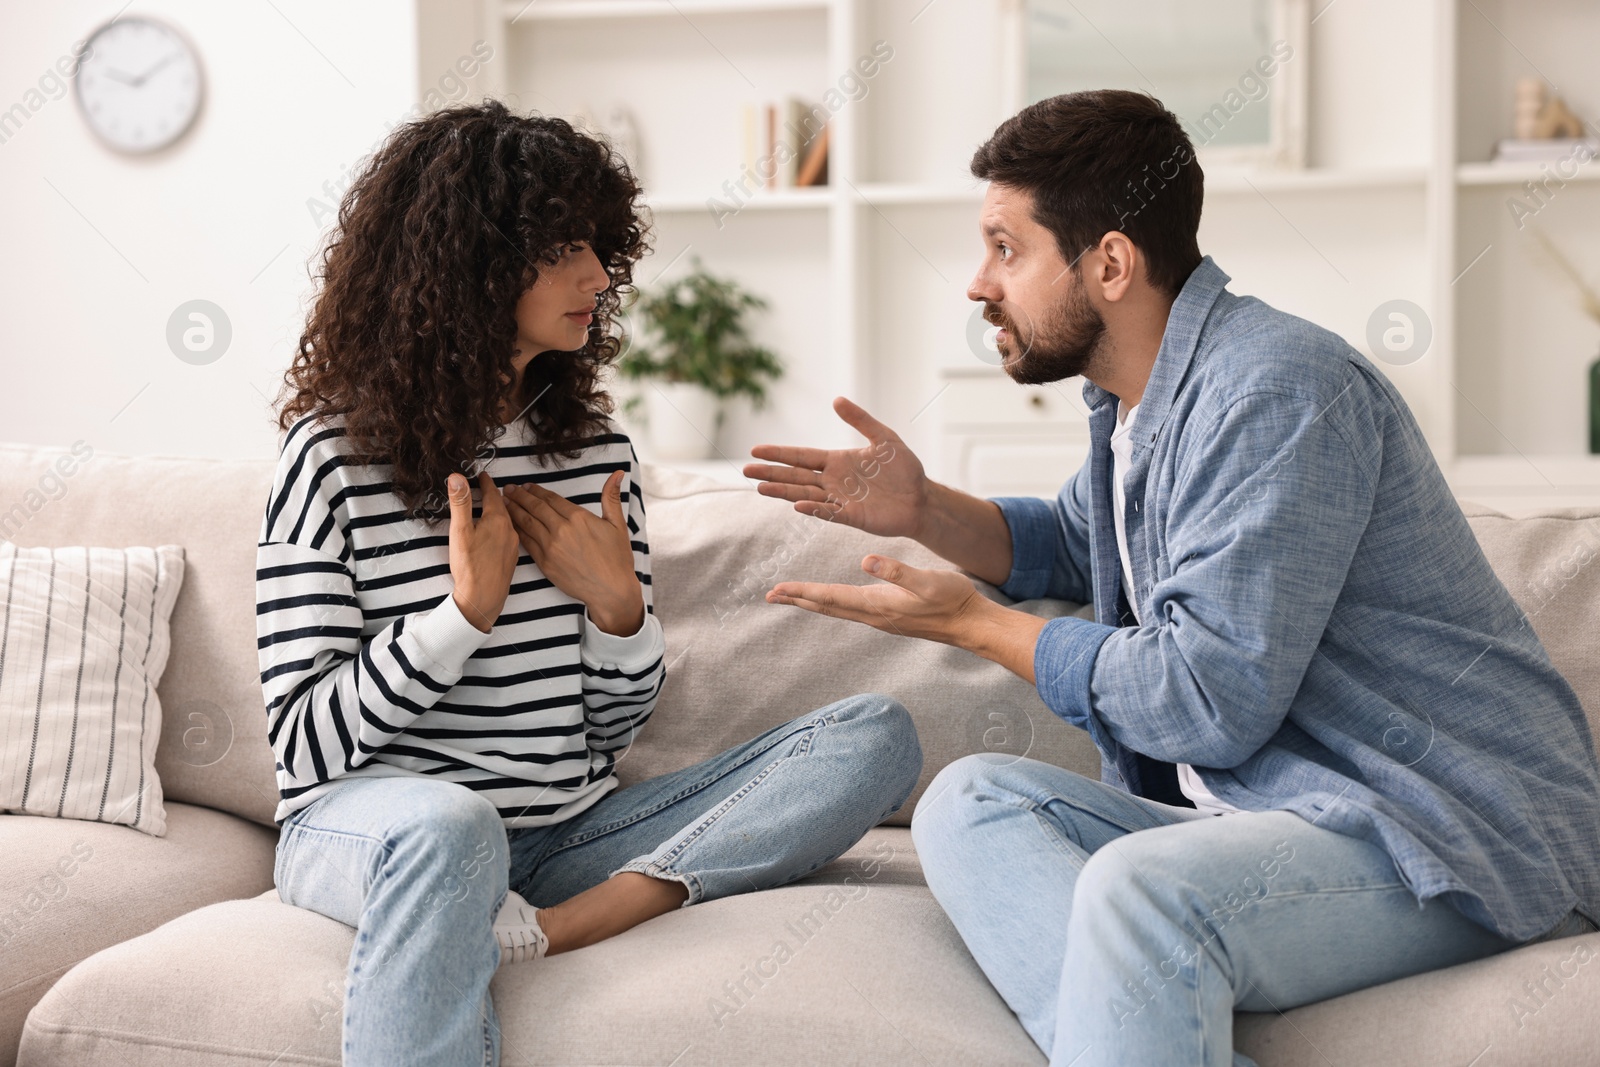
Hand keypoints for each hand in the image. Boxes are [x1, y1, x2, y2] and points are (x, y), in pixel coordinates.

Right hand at [447, 471, 519, 633]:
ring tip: (492, 506)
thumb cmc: (470, 565)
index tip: (482, 475)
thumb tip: (457, 477)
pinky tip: (496, 532)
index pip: (493, 494)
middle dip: (494, 495)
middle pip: (503, 506)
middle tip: (487, 486)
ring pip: (507, 521)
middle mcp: (510, 530)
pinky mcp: (511, 558)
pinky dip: (501, 526)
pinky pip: (508, 534)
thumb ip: (460, 503)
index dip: (485, 483)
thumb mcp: (460, 531)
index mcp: (498, 520)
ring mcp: (512, 545)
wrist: (484, 598)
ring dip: (500, 511)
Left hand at [503, 471, 644, 636]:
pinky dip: (517, 531)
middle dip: (519, 496)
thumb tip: (617, 473)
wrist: (611, 590)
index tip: (526, 485)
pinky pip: (526, 542)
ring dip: (514, 510)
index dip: (536, 490)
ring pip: (527, 523)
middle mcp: (561, 530)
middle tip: (508, 488)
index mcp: (578, 518)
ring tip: (504, 501)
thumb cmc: (617, 559)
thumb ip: (611, 497)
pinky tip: (510, 525)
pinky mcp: (545, 563)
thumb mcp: (618, 525)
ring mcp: (551, 547)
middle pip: (535, 507)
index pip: (551, 498)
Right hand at [744, 396, 927, 537]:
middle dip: (771, 472)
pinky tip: (796, 504)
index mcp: (837, 462)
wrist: (923, 497)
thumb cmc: (904, 469)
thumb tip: (836, 400)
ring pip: (805, 494)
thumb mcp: (884, 438)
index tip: (755, 450)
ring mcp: (841, 500)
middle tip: (745, 470)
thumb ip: (861, 420)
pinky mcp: (853, 516)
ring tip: (760, 487)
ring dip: (783, 491)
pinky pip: (829, 513)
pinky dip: (813, 509)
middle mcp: (833, 481)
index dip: (779, 453)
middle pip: (796, 476)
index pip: (802, 456)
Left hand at [766, 554, 984, 644]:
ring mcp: (881, 617)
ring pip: (837, 609)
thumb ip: (897, 571)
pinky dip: (832, 602)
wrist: (971, 624)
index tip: (778, 589)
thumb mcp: (926, 581)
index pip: (831, 597)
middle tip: (770, 596)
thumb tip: (866, 560)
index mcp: (877, 604)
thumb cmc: (952, 600)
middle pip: (827, 606)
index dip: (803, 592)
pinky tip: (832, 599)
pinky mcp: (889, 616)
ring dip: (812, 602)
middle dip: (798, 599)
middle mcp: (874, 614)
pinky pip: (850, 609)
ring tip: (792, 596)